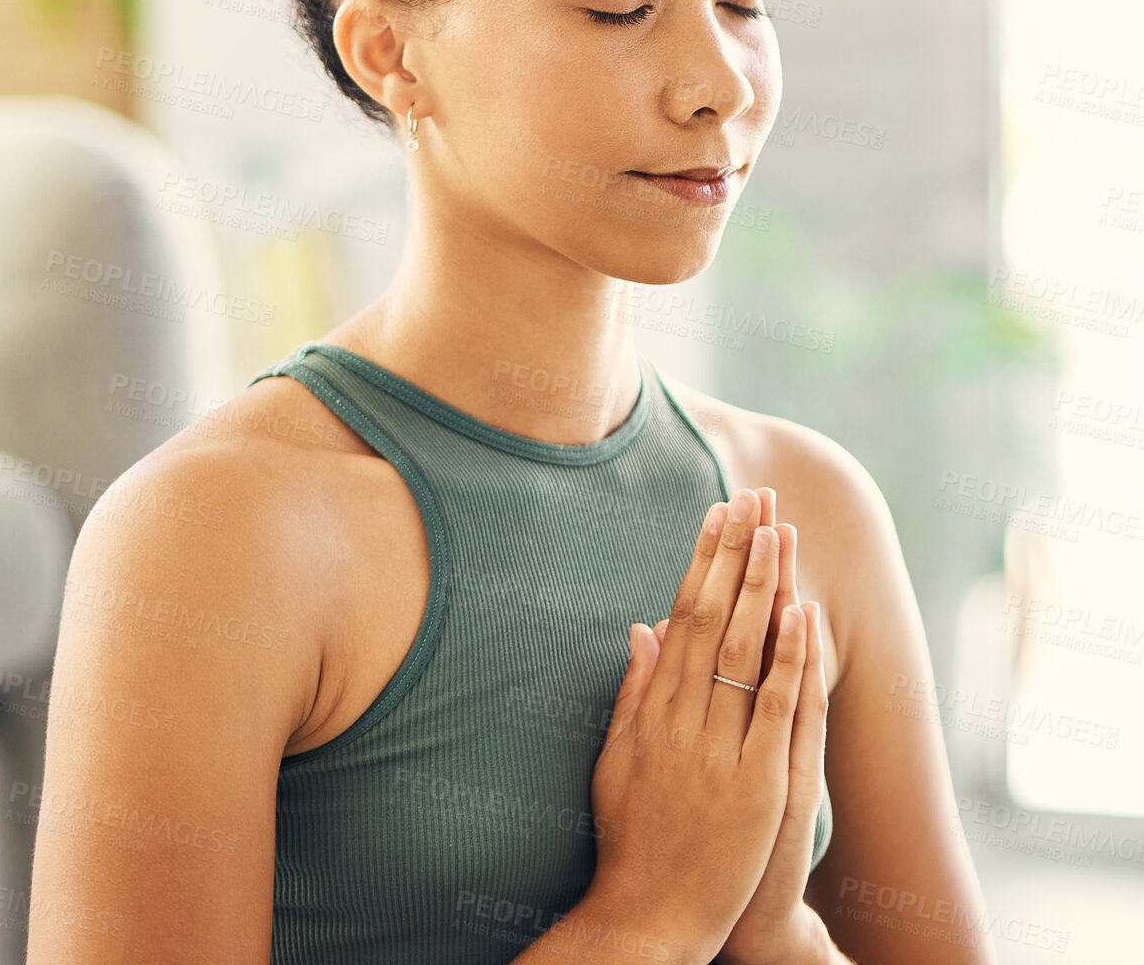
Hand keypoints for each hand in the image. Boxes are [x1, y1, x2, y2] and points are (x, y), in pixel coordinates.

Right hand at [586, 488, 808, 963]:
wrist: (647, 918)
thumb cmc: (631, 841)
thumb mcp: (615, 760)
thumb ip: (633, 691)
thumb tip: (642, 624)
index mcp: (651, 710)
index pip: (681, 615)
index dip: (701, 561)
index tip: (717, 514)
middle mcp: (681, 720)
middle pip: (712, 618)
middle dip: (735, 555)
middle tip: (753, 498)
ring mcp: (719, 752)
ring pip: (742, 651)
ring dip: (762, 587)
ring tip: (778, 531)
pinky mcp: (757, 785)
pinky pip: (774, 709)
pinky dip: (787, 659)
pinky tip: (800, 613)